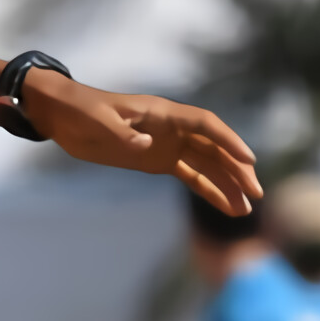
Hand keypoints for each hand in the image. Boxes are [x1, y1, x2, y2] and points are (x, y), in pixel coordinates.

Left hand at [23, 75, 257, 216]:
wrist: (63, 116)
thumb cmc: (81, 111)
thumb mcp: (98, 121)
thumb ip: (123, 133)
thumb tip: (148, 146)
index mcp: (163, 113)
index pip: (206, 125)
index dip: (229, 141)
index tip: (249, 160)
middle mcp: (173, 128)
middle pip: (215, 148)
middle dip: (237, 170)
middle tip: (256, 193)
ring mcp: (168, 145)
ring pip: (208, 165)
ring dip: (228, 185)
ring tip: (245, 210)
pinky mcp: (158, 161)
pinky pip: (191, 176)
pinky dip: (209, 190)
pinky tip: (226, 206)